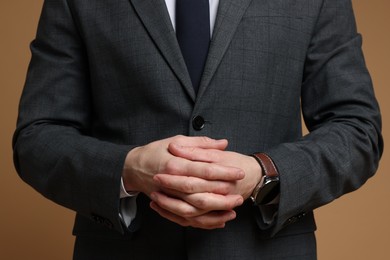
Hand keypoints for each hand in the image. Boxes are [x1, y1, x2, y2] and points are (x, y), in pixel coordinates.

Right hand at [122, 135, 246, 228]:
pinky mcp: (167, 205)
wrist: (133, 166)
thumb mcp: (177, 140)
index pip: (204, 169)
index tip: (239, 173)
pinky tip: (218, 219)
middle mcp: (171, 182)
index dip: (223, 172)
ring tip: (232, 209)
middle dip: (222, 195)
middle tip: (240, 195)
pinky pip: (185, 218)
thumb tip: (223, 143)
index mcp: (175, 163)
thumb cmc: (156, 151)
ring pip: (194, 209)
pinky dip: (202, 221)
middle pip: (200, 192)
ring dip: (214, 210)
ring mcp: (168, 196)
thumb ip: (201, 143)